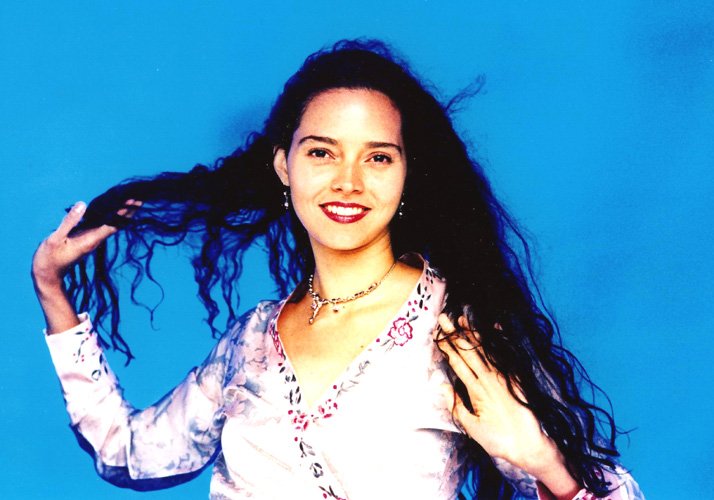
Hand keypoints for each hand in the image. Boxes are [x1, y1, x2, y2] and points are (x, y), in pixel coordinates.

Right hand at [31, 200, 140, 289]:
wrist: (47, 274)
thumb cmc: (50, 258)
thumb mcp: (56, 238)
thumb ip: (69, 222)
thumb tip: (82, 204)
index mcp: (90, 240)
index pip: (113, 224)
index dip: (125, 213)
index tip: (135, 202)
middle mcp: (94, 239)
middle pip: (115, 223)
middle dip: (127, 211)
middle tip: (140, 198)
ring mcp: (90, 239)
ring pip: (108, 224)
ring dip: (119, 212)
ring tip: (130, 200)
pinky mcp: (85, 238)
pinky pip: (99, 225)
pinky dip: (107, 215)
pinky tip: (110, 208)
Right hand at [435, 314, 580, 498]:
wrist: (529, 444)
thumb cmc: (498, 439)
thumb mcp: (471, 428)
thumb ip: (456, 405)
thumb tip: (442, 386)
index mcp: (475, 390)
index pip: (458, 363)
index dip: (448, 347)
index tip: (438, 334)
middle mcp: (488, 379)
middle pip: (468, 352)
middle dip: (455, 334)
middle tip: (444, 318)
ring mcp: (503, 376)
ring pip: (484, 350)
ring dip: (473, 334)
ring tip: (463, 319)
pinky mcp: (515, 378)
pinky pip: (504, 355)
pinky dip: (498, 341)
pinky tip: (495, 328)